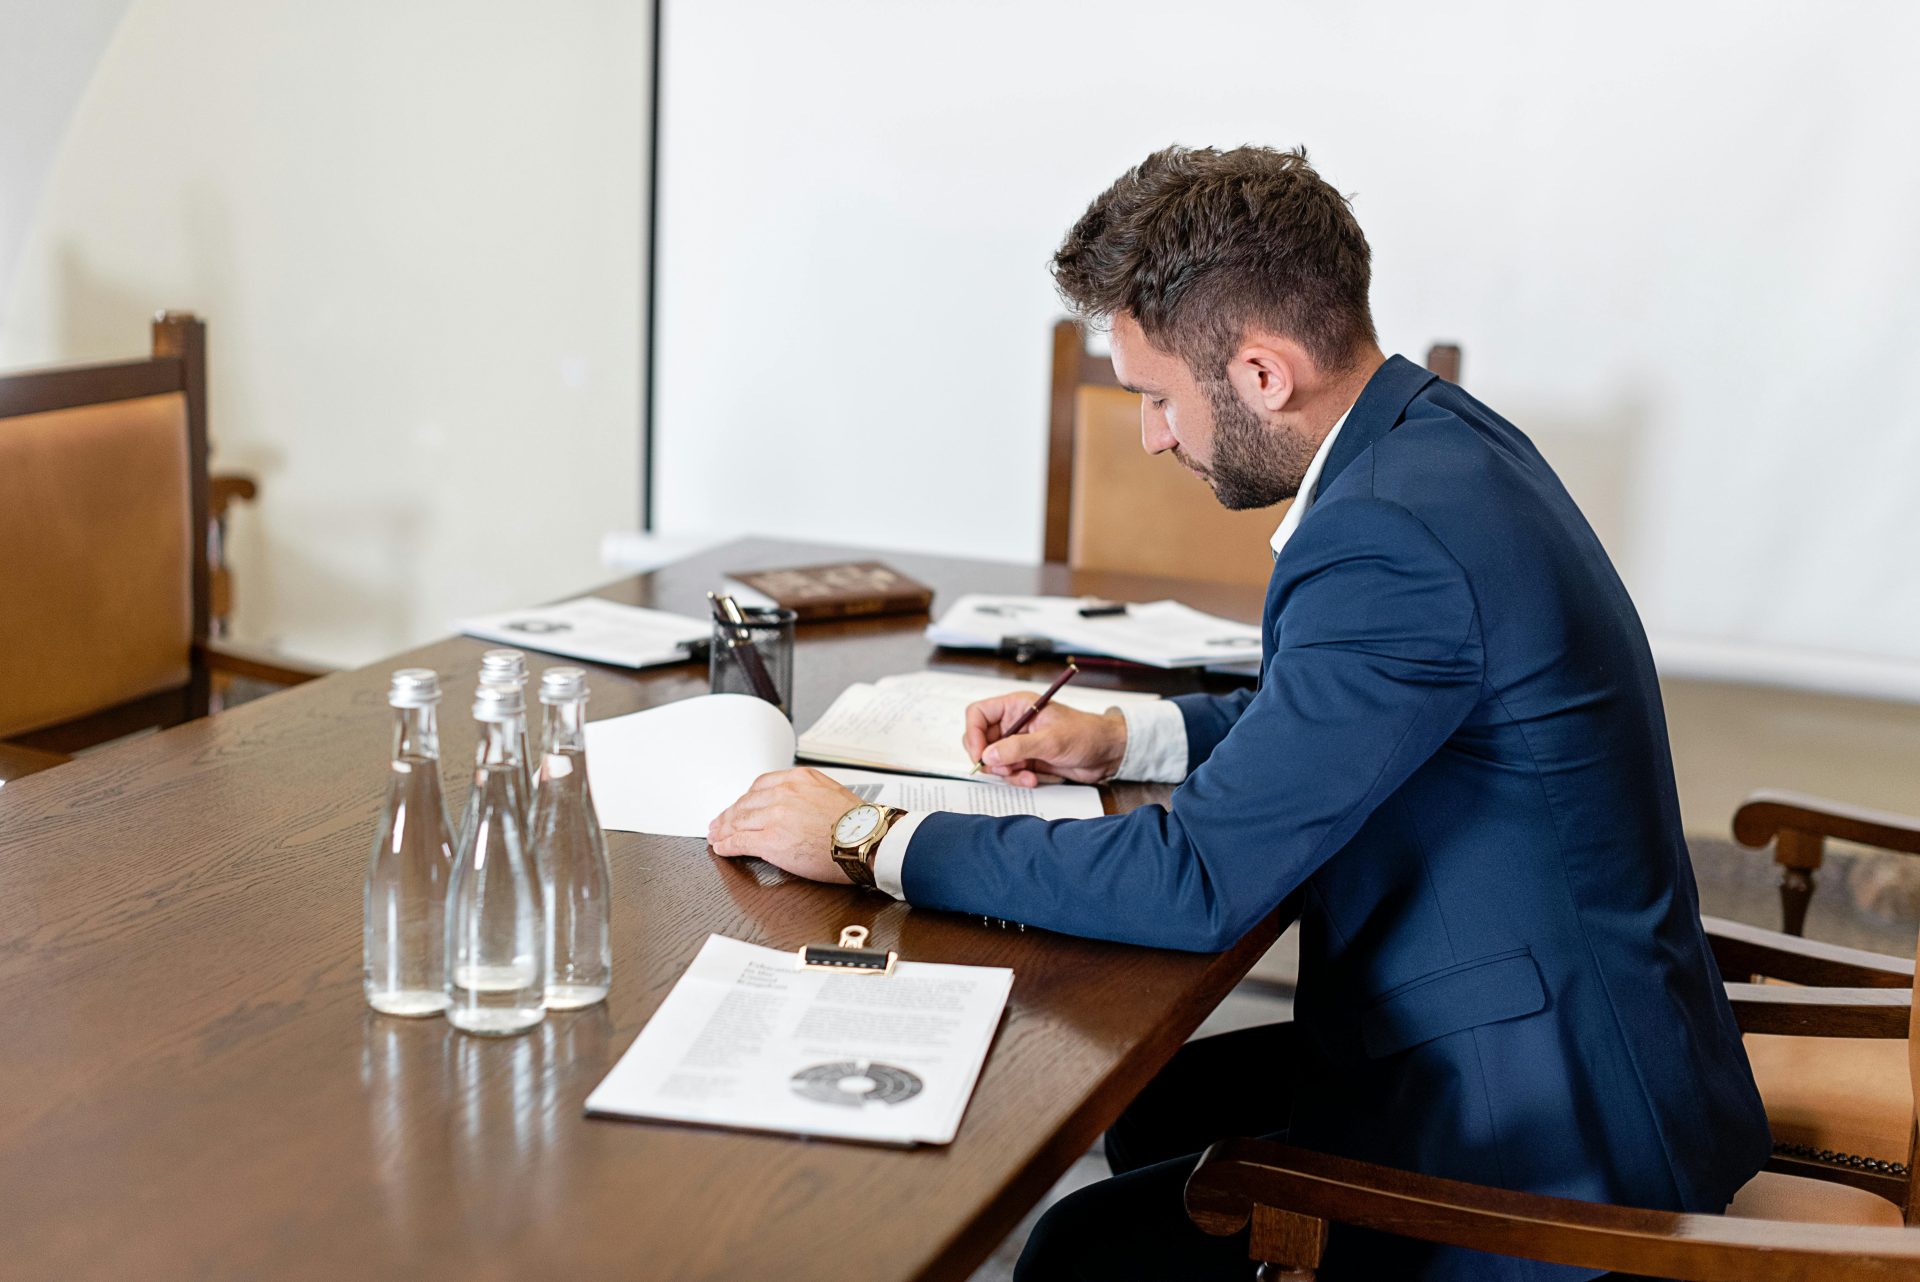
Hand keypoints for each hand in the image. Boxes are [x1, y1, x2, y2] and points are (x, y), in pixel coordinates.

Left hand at [708, 767, 865, 882]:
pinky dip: (726, 844)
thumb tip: (799, 808)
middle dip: (730, 814)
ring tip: (717, 835)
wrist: (866, 840)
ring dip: (724, 829)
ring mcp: (775, 816)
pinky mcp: (770, 840)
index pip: (761, 785)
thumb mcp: (831, 793)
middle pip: (746, 803)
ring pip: (738, 821)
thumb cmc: (858, 823)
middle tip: (720, 822)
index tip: (740, 805)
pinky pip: (739, 841)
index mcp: (798, 779)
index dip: (746, 799)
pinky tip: (721, 847)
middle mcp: (783, 793)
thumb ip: (809, 795)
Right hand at [962, 694, 1126, 787]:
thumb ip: (1018, 747)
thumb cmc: (1086, 734)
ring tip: (1028, 776)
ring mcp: (1020, 743)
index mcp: (1017, 706)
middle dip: (991, 759)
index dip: (972, 734)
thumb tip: (989, 755)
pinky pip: (1010, 772)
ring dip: (1007, 773)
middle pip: (981, 740)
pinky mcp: (1027, 760)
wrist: (1107, 753)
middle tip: (1005, 769)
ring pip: (994, 760)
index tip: (979, 754)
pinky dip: (1018, 779)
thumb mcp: (1051, 740)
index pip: (978, 714)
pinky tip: (1034, 779)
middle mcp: (1014, 723)